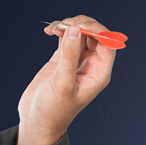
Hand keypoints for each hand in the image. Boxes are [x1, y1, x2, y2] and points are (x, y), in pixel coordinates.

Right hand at [17, 15, 115, 144]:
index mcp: (99, 73)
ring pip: (80, 34)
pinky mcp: (62, 60)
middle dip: (82, 25)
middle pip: (95, 35)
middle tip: (65, 24)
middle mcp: (91, 65)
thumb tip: (75, 30)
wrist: (37, 120)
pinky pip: (66, 39)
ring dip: (69, 26)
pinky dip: (60, 31)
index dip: (98, 30)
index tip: (80, 25)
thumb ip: (69, 56)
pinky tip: (49, 31)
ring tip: (55, 27)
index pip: (108, 44)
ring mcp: (77, 61)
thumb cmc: (54, 109)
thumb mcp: (62, 83)